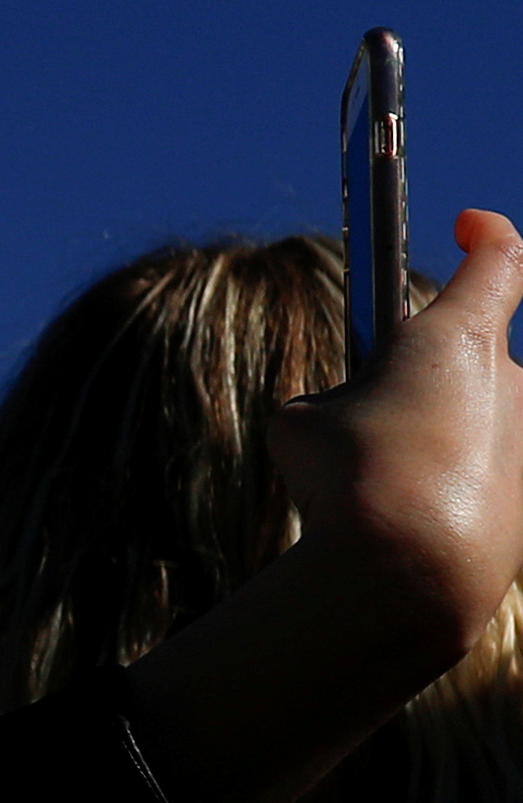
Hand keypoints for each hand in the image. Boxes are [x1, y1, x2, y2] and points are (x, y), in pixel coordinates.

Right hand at [135, 210, 522, 802]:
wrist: (409, 576)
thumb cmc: (349, 483)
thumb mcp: (300, 421)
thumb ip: (330, 400)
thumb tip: (344, 419)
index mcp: (459, 340)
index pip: (501, 259)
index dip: (487, 235)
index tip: (470, 225)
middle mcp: (515, 382)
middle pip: (475, 358)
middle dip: (427, 378)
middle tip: (368, 416)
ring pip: (478, 423)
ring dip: (435, 439)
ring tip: (377, 487)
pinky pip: (483, 478)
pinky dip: (446, 491)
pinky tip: (404, 528)